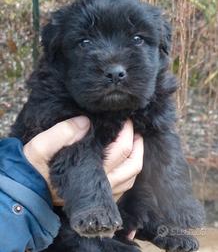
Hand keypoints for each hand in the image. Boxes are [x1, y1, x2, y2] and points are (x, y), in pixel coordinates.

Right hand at [23, 118, 143, 207]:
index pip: (119, 151)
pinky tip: (126, 162)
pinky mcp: (98, 198)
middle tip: (134, 129)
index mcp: (89, 171)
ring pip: (130, 179)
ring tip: (135, 142)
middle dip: (137, 144)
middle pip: (132, 166)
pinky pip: (123, 188)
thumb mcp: (41, 146)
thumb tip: (86, 121)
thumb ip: (62, 133)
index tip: (124, 119)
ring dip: (136, 158)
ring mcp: (101, 195)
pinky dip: (129, 174)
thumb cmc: (34, 167)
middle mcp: (100, 186)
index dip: (126, 133)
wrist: (28, 190)